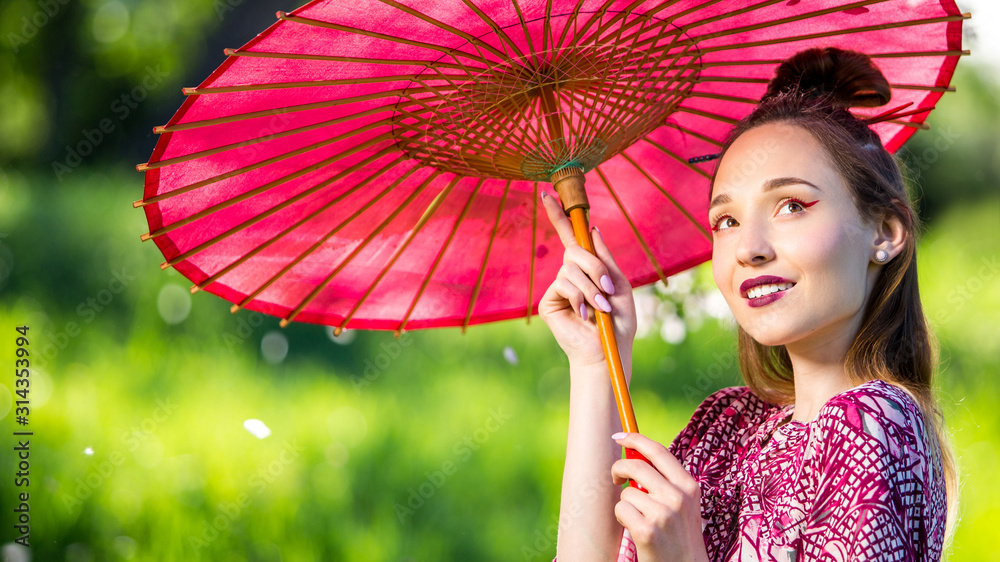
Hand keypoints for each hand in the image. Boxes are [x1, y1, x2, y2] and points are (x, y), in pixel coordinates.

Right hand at [537, 190, 636, 368]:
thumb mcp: (619, 284)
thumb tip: (592, 230)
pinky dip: (579, 297)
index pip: (571, 237)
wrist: (607, 350)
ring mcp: (558, 287)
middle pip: (574, 250)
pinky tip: (584, 314)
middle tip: (607, 288)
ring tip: (600, 307)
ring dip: (590, 287)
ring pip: (570, 268)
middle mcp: (571, 274)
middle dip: (594, 267)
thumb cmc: (618, 322)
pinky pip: (563, 283)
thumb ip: (605, 258)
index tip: (546, 194)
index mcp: (589, 268)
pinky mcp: (549, 301)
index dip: (559, 215)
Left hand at [611, 433, 708, 561]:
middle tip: (616, 478)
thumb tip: (635, 454)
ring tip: (639, 518)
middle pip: (636, 466)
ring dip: (626, 503)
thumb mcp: (684, 505)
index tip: (620, 436)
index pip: (658, 451)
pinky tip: (635, 530)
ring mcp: (663, 514)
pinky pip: (621, 509)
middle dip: (619, 468)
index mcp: (689, 486)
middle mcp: (678, 497)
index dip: (635, 439)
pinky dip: (623, 518)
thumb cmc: (680, 535)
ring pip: (626, 491)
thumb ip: (666, 481)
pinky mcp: (647, 531)